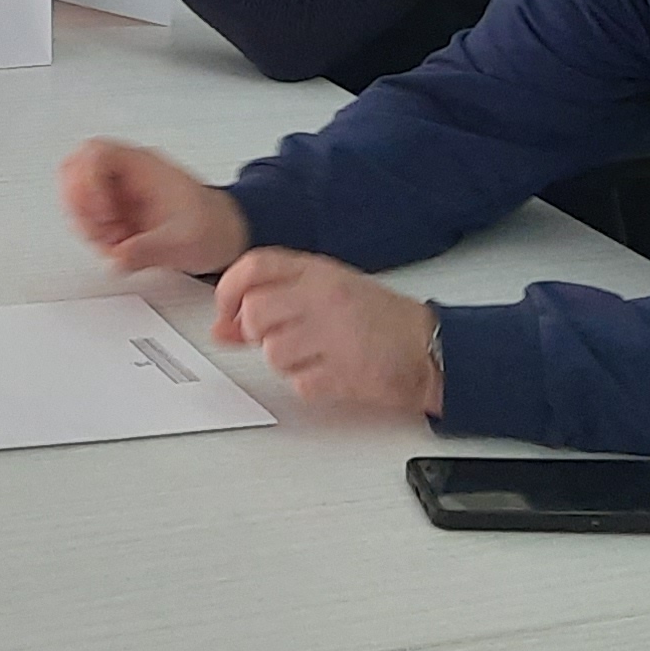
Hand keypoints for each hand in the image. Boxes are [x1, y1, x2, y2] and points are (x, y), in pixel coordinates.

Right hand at [60, 138, 249, 276]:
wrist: (228, 234)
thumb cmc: (214, 226)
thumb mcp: (184, 242)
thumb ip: (148, 249)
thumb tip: (118, 256)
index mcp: (143, 167)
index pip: (96, 154)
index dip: (89, 183)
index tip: (104, 212)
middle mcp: (127, 174)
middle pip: (77, 170)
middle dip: (81, 205)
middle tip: (101, 229)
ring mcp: (120, 192)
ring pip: (78, 194)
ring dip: (88, 223)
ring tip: (116, 241)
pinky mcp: (118, 211)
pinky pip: (89, 216)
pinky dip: (95, 234)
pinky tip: (118, 246)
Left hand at [210, 250, 440, 420]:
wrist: (427, 347)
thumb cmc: (376, 318)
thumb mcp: (323, 292)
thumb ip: (273, 299)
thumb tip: (222, 326)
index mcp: (317, 271)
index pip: (254, 266)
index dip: (228, 290)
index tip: (226, 313)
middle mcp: (324, 297)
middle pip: (255, 312)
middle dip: (258, 334)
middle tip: (281, 337)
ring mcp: (335, 334)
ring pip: (273, 353)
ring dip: (286, 362)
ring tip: (314, 355)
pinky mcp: (345, 372)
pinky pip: (299, 383)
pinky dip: (309, 384)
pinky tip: (330, 371)